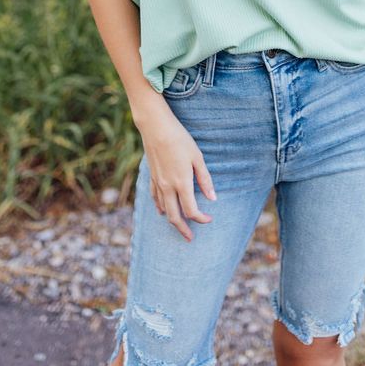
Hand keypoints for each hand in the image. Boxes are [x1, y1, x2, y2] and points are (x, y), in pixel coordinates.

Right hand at [136, 105, 216, 241]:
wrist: (156, 127)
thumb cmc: (180, 139)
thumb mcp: (197, 157)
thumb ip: (205, 179)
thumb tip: (212, 198)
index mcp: (182, 183)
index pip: (191, 210)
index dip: (201, 218)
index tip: (209, 219)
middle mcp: (168, 187)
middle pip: (175, 216)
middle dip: (184, 229)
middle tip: (190, 238)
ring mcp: (158, 183)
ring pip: (163, 210)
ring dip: (172, 220)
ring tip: (180, 226)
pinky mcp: (151, 176)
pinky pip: (154, 198)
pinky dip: (160, 207)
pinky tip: (162, 211)